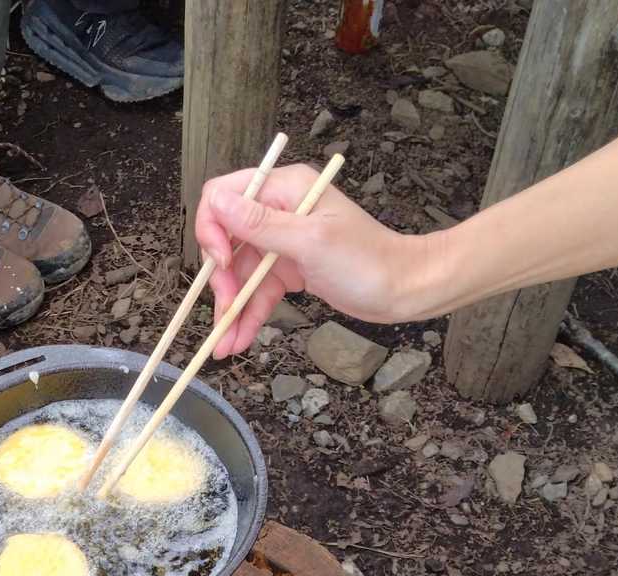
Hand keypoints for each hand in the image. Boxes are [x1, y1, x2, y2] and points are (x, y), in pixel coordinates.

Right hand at [194, 164, 440, 357]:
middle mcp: (278, 211)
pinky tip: (238, 340)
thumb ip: (261, 224)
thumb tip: (217, 203)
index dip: (212, 229)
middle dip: (222, 282)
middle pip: (227, 242)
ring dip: (230, 309)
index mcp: (284, 189)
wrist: (405, 290)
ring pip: (239, 274)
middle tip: (225, 315)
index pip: (224, 196)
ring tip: (224, 345)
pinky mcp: (288, 270)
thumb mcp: (311, 242)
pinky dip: (248, 316)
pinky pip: (257, 292)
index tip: (220, 264)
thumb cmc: (369, 261)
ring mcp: (282, 242)